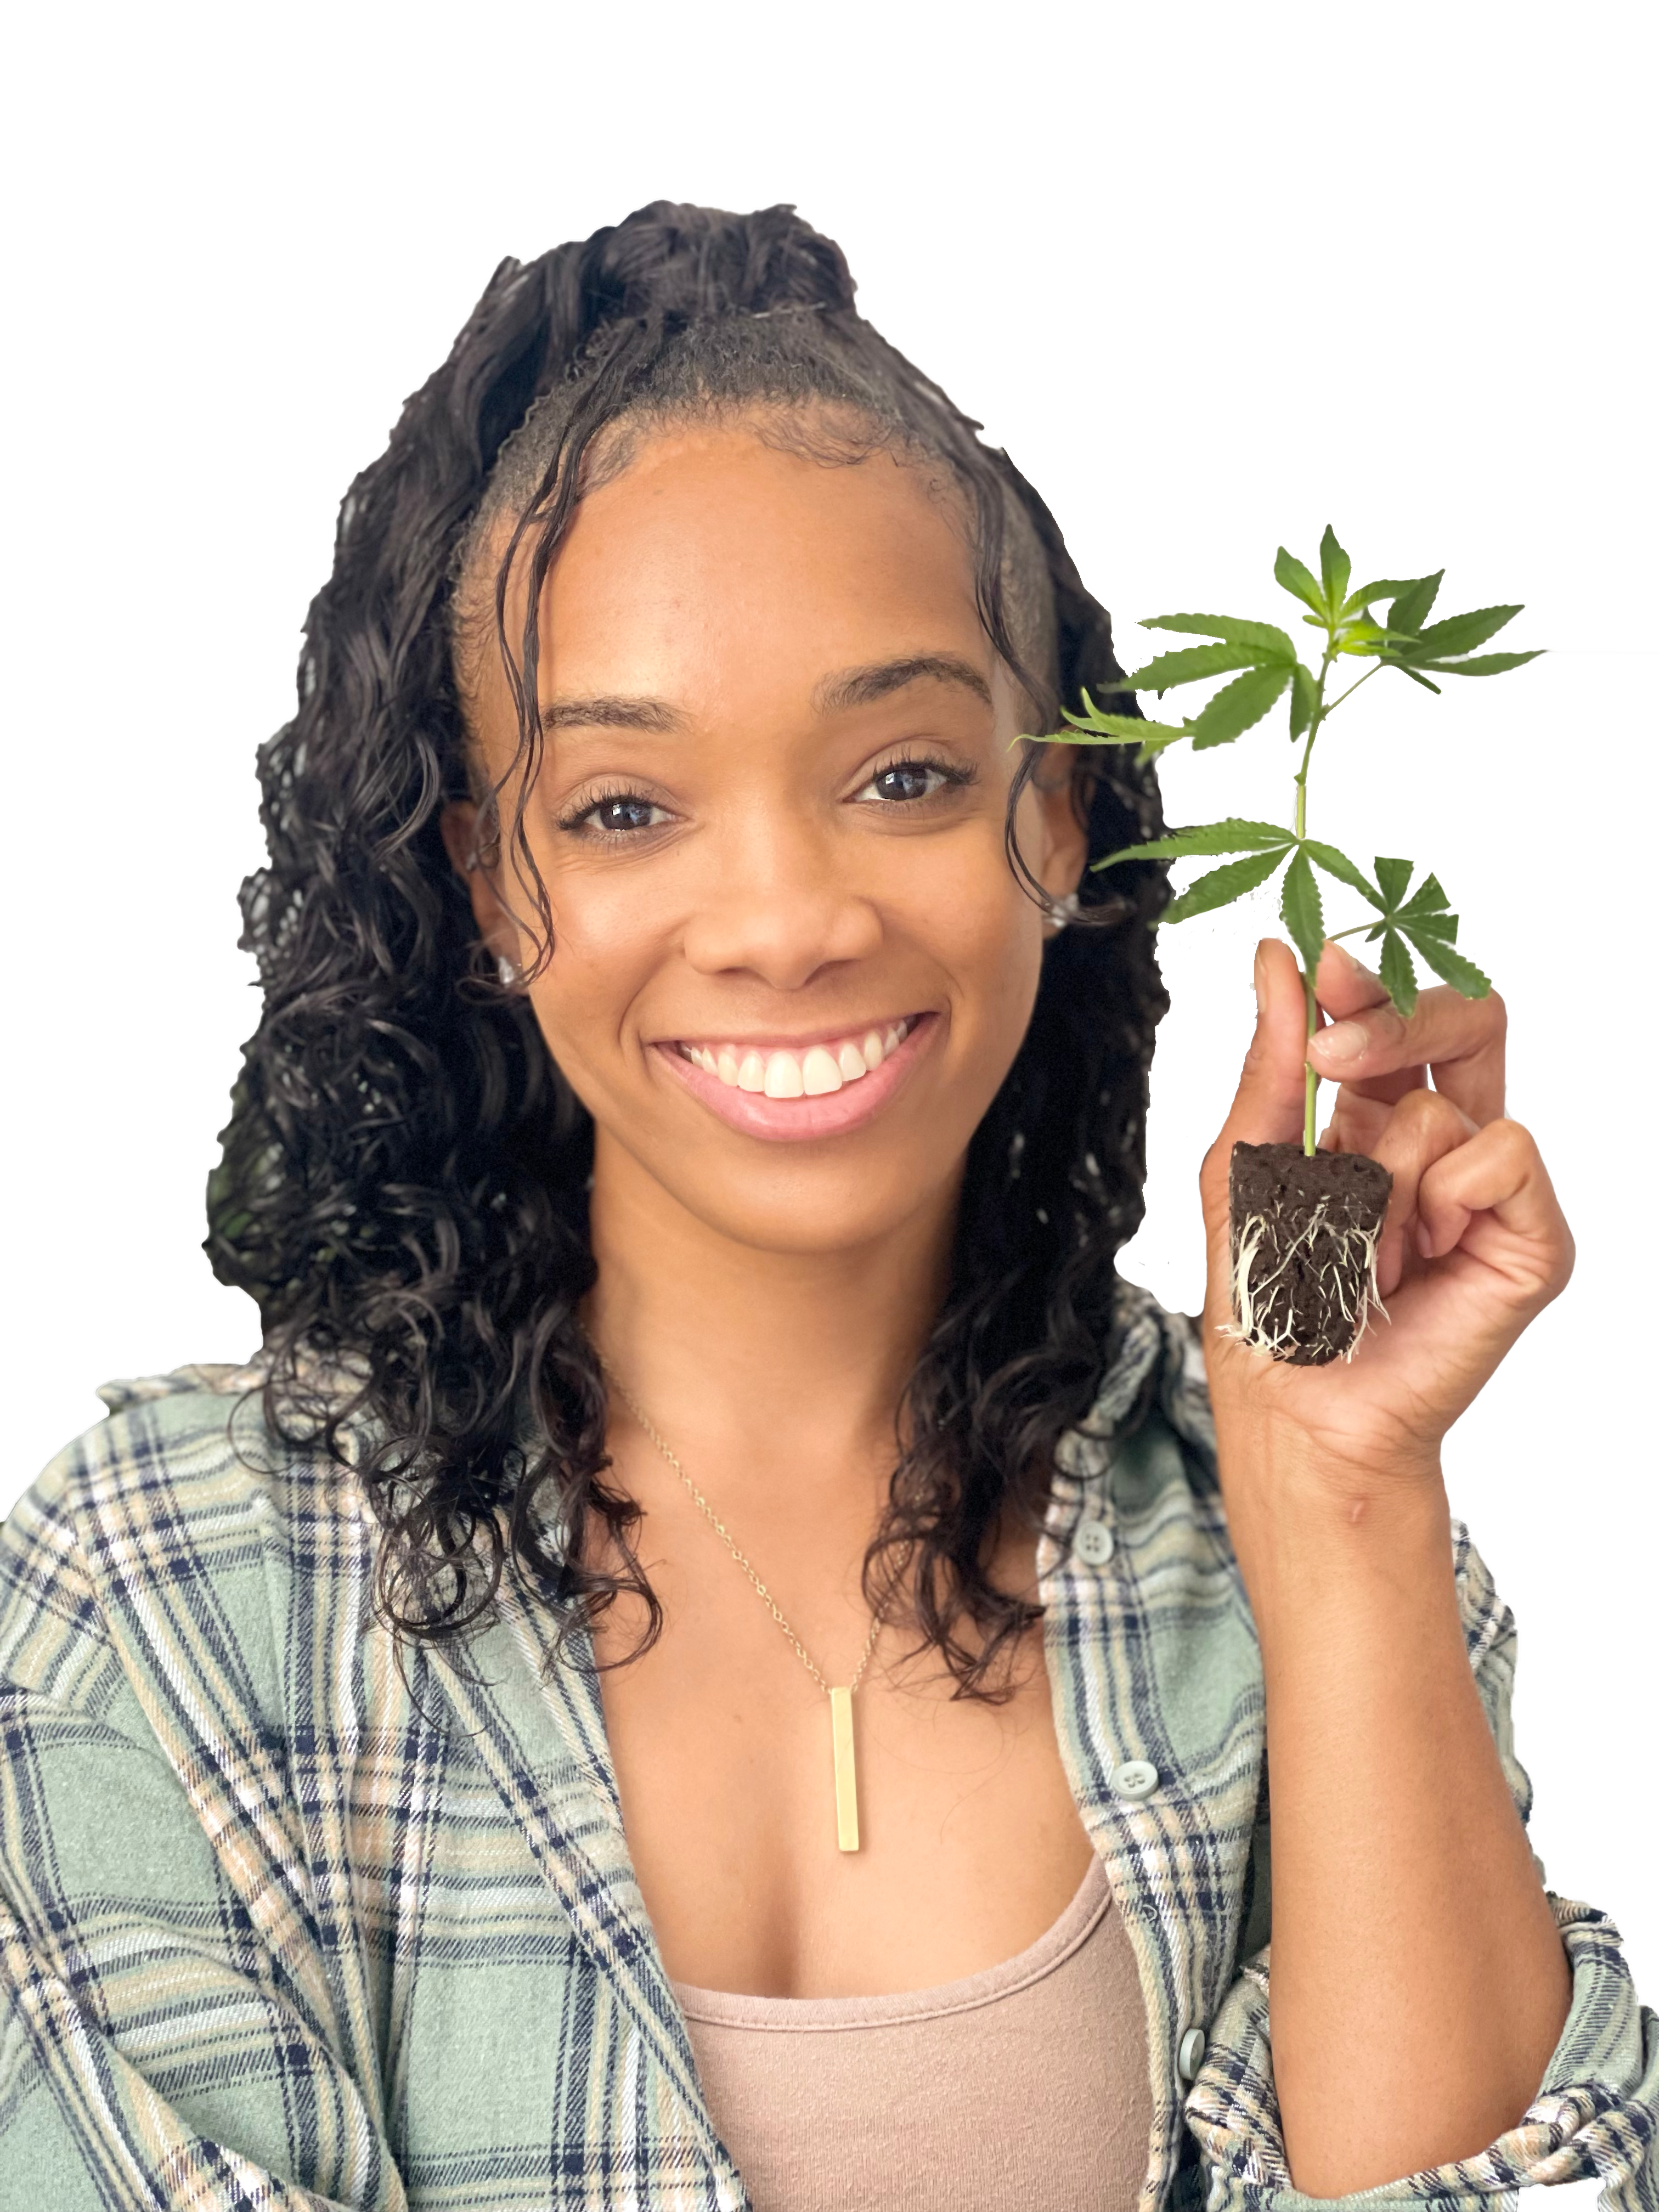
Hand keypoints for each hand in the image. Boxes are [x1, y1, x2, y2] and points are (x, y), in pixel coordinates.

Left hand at [1196, 935, 1574, 1499]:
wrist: (1298, 1406)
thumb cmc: (1272, 1307)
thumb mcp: (1246, 1169)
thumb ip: (1271, 1067)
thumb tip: (1278, 969)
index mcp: (1368, 1122)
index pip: (1393, 1019)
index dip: (1368, 979)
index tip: (1320, 960)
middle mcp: (1435, 1146)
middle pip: (1463, 1023)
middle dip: (1394, 1017)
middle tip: (1335, 1048)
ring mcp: (1485, 1190)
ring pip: (1445, 1106)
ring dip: (1376, 1174)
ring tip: (1354, 1241)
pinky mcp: (1527, 1234)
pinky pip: (1500, 1153)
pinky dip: (1440, 1198)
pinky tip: (1414, 1254)